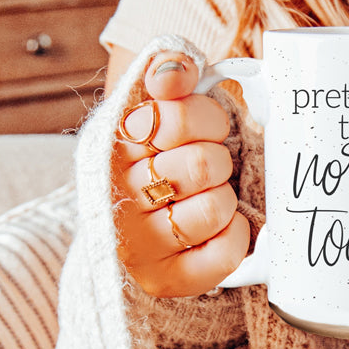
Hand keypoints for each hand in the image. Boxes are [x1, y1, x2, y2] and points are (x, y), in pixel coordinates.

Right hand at [111, 51, 250, 297]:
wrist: (135, 222)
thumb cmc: (160, 155)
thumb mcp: (157, 103)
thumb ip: (169, 70)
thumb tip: (175, 71)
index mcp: (113, 143)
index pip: (177, 116)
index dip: (208, 119)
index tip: (205, 129)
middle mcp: (116, 195)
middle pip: (204, 164)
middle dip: (219, 161)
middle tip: (206, 170)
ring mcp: (138, 243)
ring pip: (216, 208)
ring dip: (225, 199)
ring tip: (205, 199)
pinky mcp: (164, 278)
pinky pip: (225, 253)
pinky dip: (235, 236)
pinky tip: (219, 229)